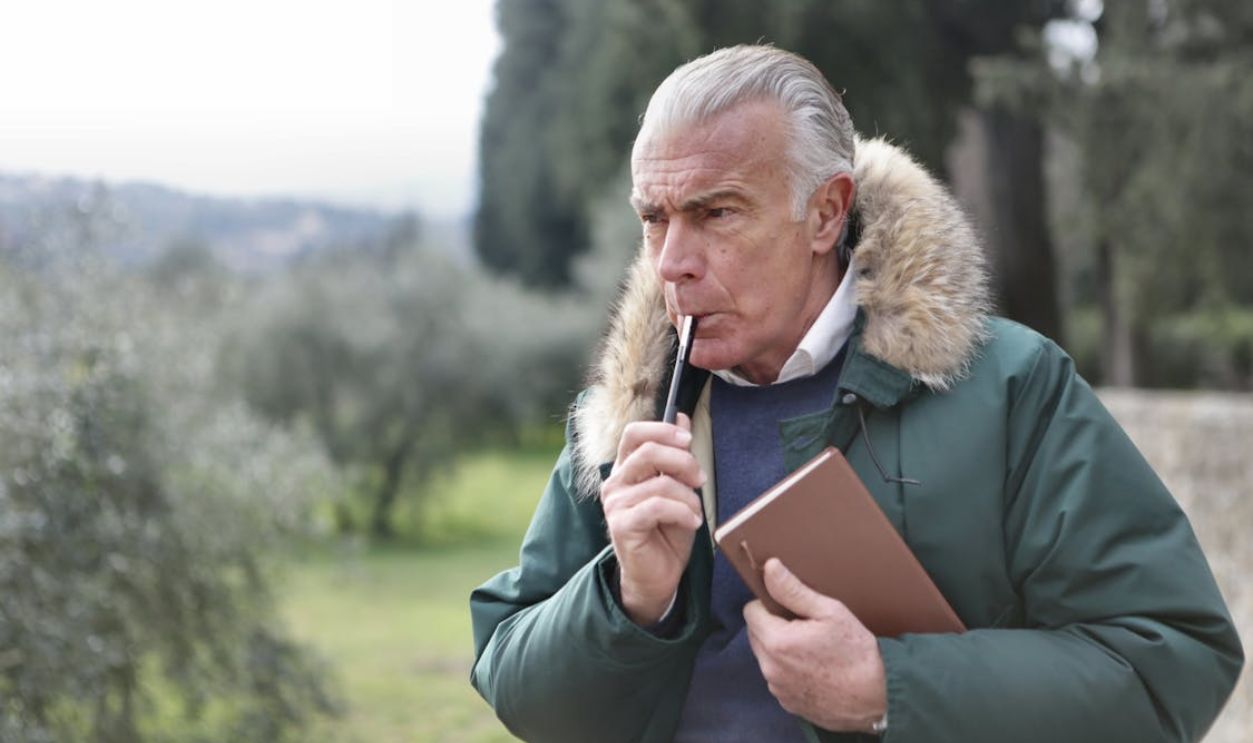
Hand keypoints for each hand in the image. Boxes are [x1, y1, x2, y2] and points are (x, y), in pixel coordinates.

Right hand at [601, 413, 705, 624]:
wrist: (657, 576)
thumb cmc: (667, 532)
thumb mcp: (678, 488)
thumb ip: (677, 455)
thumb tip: (681, 416)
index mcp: (626, 469)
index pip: (634, 433)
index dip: (663, 429)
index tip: (687, 439)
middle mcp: (615, 482)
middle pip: (648, 451)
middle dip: (683, 461)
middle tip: (700, 478)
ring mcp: (615, 504)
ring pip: (660, 482)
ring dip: (688, 496)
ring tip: (696, 512)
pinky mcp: (621, 525)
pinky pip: (657, 506)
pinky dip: (682, 512)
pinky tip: (691, 522)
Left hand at [743, 558, 886, 732]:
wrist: (876, 700)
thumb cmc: (856, 655)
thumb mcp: (830, 612)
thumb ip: (794, 590)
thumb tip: (770, 568)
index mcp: (776, 641)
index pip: (751, 611)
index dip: (769, 604)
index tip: (790, 607)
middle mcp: (770, 668)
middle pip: (755, 634)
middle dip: (773, 626)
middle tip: (804, 626)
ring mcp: (777, 688)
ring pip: (766, 657)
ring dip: (780, 649)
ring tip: (812, 648)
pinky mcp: (786, 702)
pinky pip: (778, 677)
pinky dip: (789, 670)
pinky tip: (814, 668)